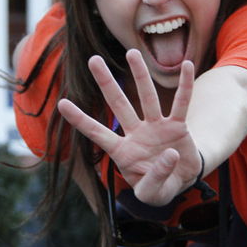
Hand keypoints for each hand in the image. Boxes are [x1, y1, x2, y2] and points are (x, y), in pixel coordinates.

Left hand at [58, 49, 203, 206]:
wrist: (179, 183)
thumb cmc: (158, 189)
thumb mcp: (152, 194)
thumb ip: (156, 178)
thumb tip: (169, 154)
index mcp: (122, 151)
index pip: (97, 133)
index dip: (80, 120)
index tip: (62, 103)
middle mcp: (136, 133)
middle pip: (119, 104)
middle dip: (106, 83)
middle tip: (93, 60)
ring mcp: (156, 127)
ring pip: (147, 97)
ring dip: (140, 75)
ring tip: (131, 52)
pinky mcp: (177, 127)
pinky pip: (181, 103)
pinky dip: (185, 85)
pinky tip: (185, 64)